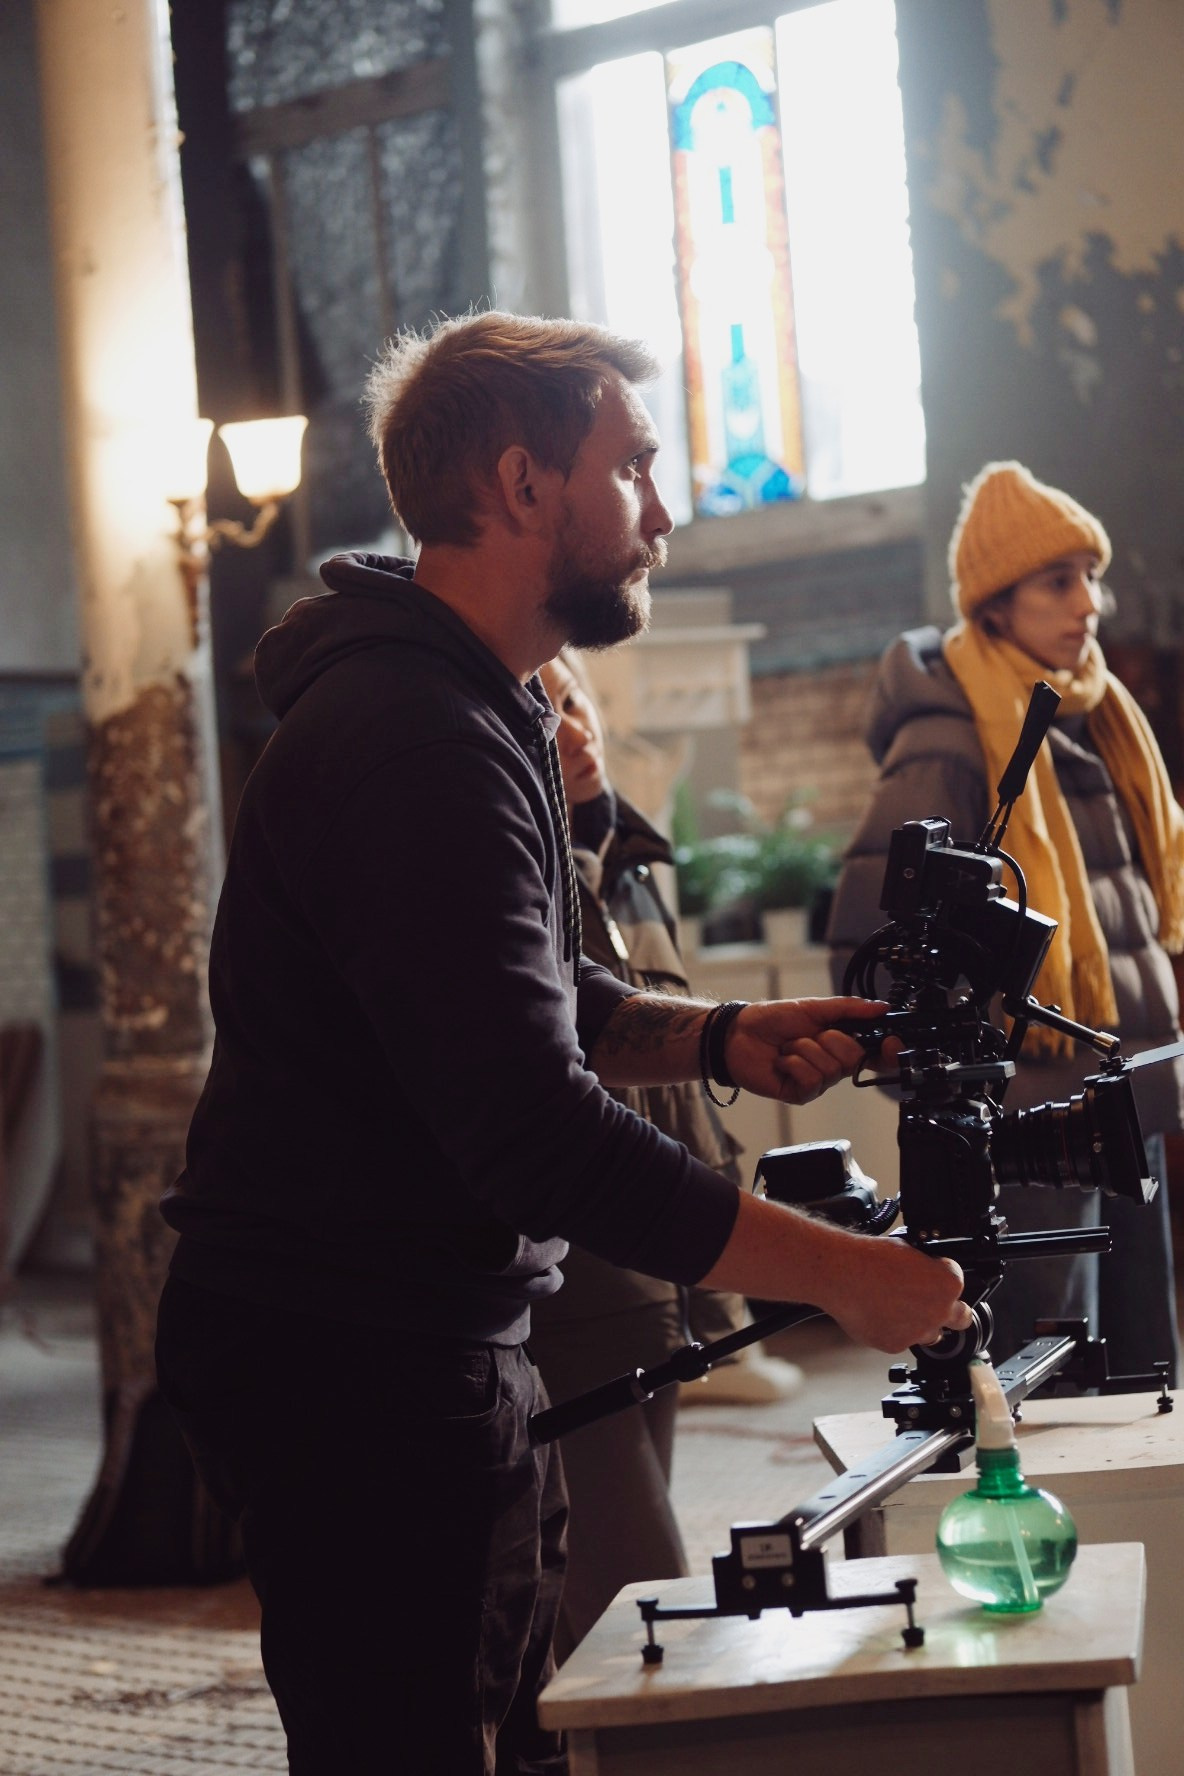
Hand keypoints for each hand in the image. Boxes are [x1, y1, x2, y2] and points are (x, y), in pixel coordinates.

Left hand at [726, 996, 890, 1104]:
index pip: (875, 1054)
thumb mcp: (814, 1007)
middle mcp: (833, 1064)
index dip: (888, 1051)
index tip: (891, 1042)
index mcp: (842, 1042)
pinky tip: (782, 1061)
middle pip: (854, 1059)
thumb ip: (849, 1008)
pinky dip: (793, 1063)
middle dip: (831, 1040)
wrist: (739, 1033)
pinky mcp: (800, 1093)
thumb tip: (881, 1007)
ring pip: (831, 1070)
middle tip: (811, 1034)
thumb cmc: (773, 1019)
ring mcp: (818, 1081)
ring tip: (789, 1046)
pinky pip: (811, 1081)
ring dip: (805, 1049)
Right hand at [822, 1238, 973, 1353]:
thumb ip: (926, 1268)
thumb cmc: (871, 1258)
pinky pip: (902, 1340)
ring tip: (895, 1307)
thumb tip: (925, 1273)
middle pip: (960, 1318)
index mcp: (948, 1283)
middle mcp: (939, 1311)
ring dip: (920, 1323)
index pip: (957, 1283)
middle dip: (950, 1312)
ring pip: (930, 1333)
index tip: (931, 1277)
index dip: (942, 1277)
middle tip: (932, 1303)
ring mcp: (919, 1331)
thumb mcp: (909, 1250)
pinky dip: (893, 1330)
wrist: (842, 1274)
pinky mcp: (897, 1345)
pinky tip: (877, 1314)